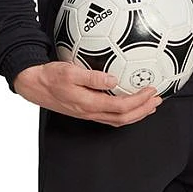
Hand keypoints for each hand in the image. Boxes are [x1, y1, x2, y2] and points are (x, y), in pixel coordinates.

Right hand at [13, 61, 163, 126]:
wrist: (34, 84)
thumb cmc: (50, 76)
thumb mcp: (70, 71)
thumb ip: (92, 77)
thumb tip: (113, 80)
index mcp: (89, 103)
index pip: (121, 107)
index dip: (139, 101)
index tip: (151, 91)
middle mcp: (90, 112)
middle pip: (124, 118)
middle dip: (143, 110)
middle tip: (158, 100)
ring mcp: (88, 114)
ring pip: (118, 120)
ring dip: (136, 114)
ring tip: (149, 105)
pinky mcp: (85, 110)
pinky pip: (110, 116)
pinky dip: (125, 113)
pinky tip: (129, 104)